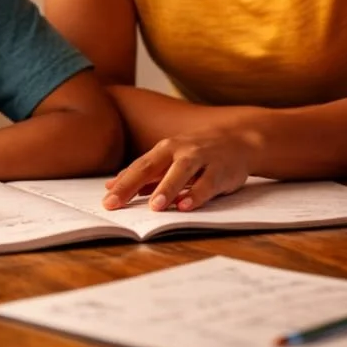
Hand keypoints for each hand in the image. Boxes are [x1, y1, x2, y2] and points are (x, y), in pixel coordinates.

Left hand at [102, 117, 261, 211]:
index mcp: (164, 149)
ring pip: (182, 172)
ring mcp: (201, 158)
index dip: (121, 184)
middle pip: (152, 167)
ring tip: (154, 206)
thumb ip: (144, 174)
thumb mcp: (170, 159)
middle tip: (115, 203)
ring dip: (167, 188)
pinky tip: (185, 206)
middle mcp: (180, 150)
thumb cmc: (198, 153)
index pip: (138, 167)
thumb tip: (112, 188)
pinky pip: (208, 183)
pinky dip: (197, 195)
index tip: (106, 202)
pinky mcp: (221, 170)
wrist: (239, 140)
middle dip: (132, 185)